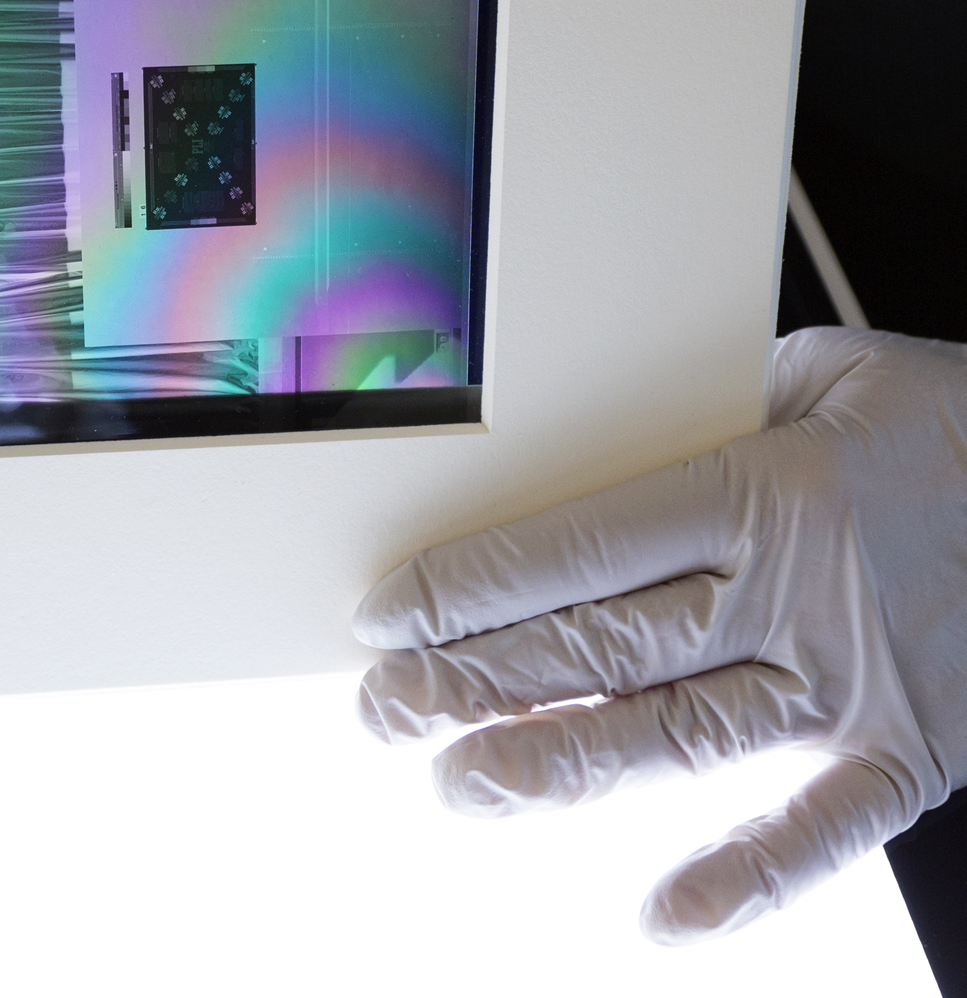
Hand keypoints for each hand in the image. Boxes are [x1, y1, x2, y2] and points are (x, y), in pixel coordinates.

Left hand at [354, 328, 966, 941]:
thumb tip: (608, 425)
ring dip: (559, 767)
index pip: (578, 548)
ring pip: (676, 736)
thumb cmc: (952, 428)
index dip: (470, 587)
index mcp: (763, 490)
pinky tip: (666, 921)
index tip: (385, 616)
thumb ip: (714, 401)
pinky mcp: (913, 751)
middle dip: (477, 681)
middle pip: (599, 646)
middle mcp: (793, 592)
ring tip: (462, 785)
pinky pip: (824, 830)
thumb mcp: (831, 372)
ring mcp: (849, 682)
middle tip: (384, 709)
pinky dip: (750, 881)